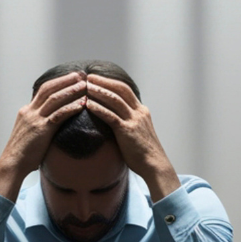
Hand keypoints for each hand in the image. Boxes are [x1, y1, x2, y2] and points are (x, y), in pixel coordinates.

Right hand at [0, 71, 87, 200]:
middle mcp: (29, 111)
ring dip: (71, 90)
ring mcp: (34, 120)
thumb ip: (41, 124)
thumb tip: (55, 122)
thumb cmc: (24, 153)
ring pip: (54, 99)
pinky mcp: (40, 129)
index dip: (59, 81)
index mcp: (27, 111)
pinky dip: (71, 108)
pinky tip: (82, 104)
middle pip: (49, 89)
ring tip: (84, 85)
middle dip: (66, 80)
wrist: (12, 164)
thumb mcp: (30, 133)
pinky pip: (58, 115)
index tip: (72, 77)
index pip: (44, 90)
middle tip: (81, 74)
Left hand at [84, 74, 180, 200]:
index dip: (111, 82)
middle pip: (120, 90)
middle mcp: (139, 112)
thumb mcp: (137, 131)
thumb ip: (128, 122)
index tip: (97, 78)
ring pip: (115, 100)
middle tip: (89, 76)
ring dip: (99, 91)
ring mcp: (134, 120)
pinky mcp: (128, 131)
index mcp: (141, 111)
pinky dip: (98, 108)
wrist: (154, 165)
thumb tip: (113, 118)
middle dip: (104, 81)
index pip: (125, 90)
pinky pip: (111, 116)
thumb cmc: (143, 152)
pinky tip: (88, 104)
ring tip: (86, 86)